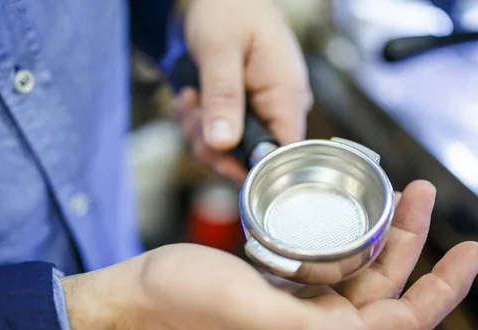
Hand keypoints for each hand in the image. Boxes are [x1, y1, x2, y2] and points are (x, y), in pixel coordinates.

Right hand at [62, 180, 477, 329]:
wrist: (142, 293)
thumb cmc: (185, 303)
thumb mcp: (248, 313)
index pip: (403, 323)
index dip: (442, 290)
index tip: (470, 250)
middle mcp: (317, 325)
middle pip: (385, 287)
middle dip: (412, 242)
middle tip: (420, 193)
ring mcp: (299, 304)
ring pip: (358, 269)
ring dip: (381, 232)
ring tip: (392, 191)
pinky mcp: (279, 285)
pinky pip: (327, 260)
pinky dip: (344, 234)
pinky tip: (342, 211)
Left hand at [175, 0, 312, 183]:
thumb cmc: (228, 6)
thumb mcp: (221, 50)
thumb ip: (223, 96)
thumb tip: (223, 143)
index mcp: (287, 96)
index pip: (282, 154)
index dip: (250, 166)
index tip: (218, 153)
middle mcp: (276, 109)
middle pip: (248, 158)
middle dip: (212, 144)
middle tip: (195, 111)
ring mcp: (256, 111)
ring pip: (226, 149)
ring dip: (199, 131)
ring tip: (192, 97)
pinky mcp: (237, 111)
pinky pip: (215, 135)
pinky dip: (196, 122)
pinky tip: (191, 97)